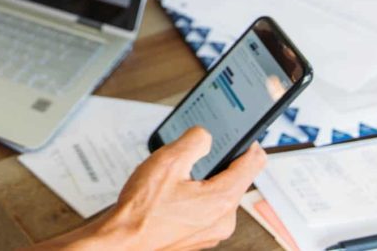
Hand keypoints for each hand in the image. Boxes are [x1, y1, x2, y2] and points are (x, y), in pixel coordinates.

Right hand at [31, 127, 265, 250]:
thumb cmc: (141, 211)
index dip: (249, 143)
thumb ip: (194, 141)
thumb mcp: (167, 161)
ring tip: (175, 179)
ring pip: (218, 196)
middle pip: (234, 180)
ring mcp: (211, 232)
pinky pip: (205, 212)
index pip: (253, 164)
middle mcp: (223, 220)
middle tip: (194, 156)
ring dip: (202, 183)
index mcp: (221, 199)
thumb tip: (205, 136)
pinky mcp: (199, 238)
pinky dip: (194, 200)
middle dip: (217, 165)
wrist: (123, 242)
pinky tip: (171, 197)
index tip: (245, 136)